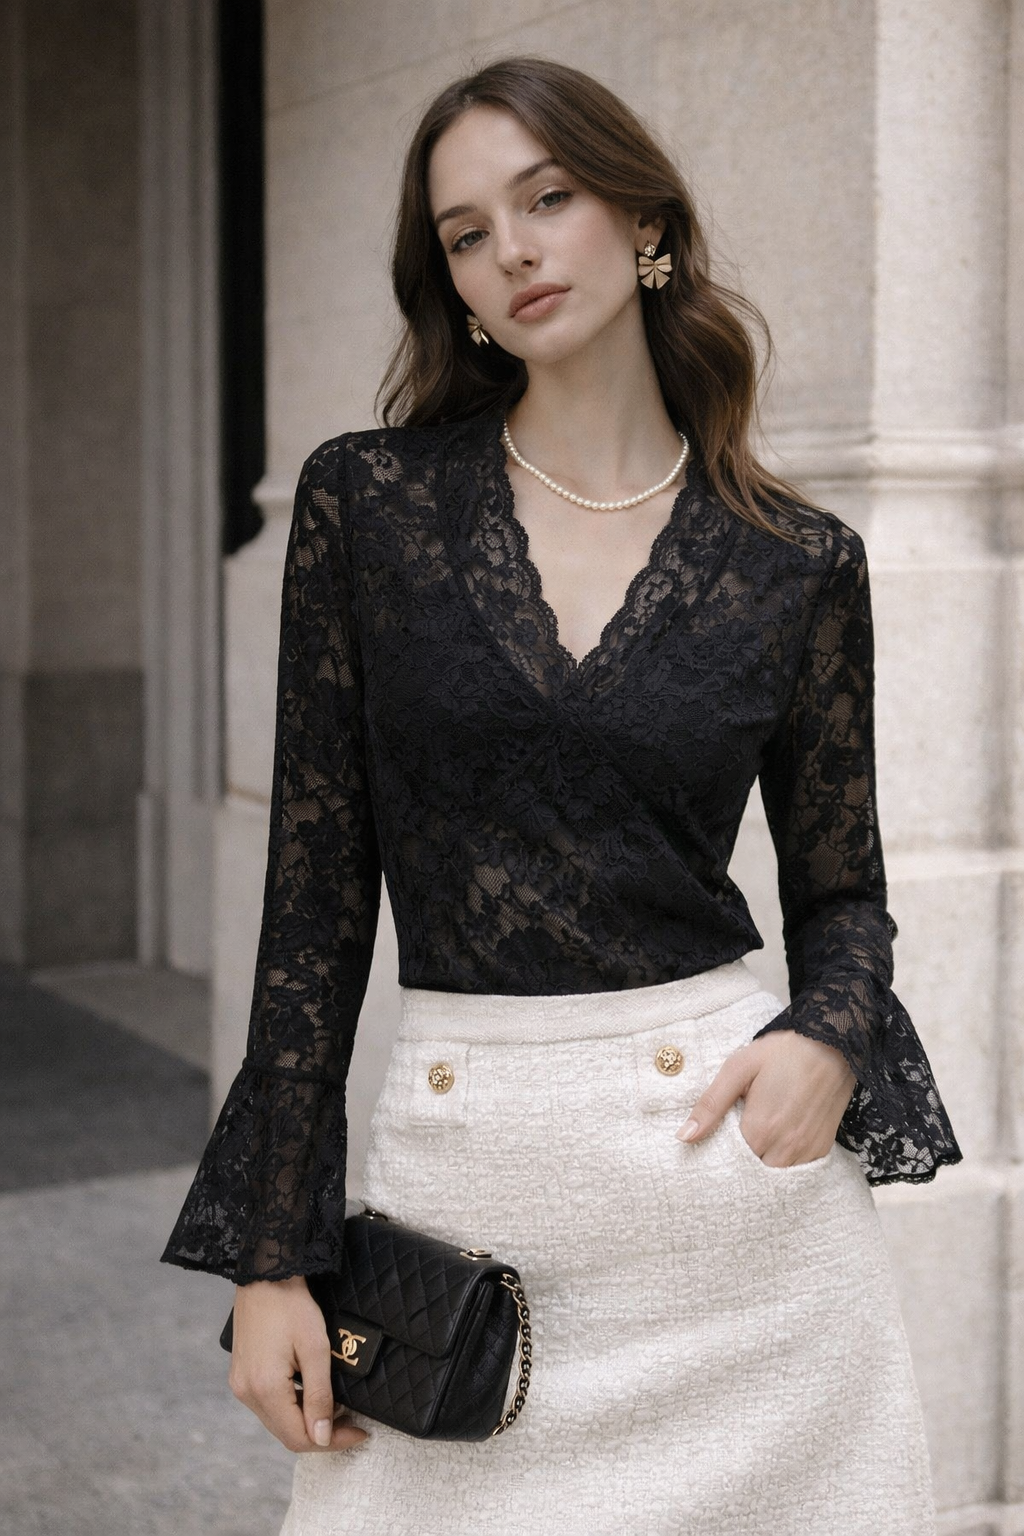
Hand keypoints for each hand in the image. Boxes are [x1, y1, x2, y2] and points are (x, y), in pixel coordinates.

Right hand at [228, 1275, 369, 1452]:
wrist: (265, 1273)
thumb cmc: (291, 1305)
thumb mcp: (315, 1348)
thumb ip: (319, 1396)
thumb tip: (322, 1437)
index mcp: (264, 1389)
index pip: (298, 1437)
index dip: (331, 1442)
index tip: (359, 1433)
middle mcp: (246, 1393)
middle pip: (286, 1434)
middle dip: (321, 1434)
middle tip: (351, 1423)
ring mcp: (241, 1384)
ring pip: (277, 1421)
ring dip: (306, 1421)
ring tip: (336, 1408)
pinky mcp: (241, 1375)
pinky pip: (268, 1405)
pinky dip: (291, 1407)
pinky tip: (310, 1395)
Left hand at [676, 1028, 856, 1165]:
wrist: (833, 1044)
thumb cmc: (782, 1053)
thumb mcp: (739, 1068)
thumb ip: (711, 1105)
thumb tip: (684, 1137)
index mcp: (760, 1129)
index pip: (731, 1165)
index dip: (720, 1160)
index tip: (715, 1149)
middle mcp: (786, 1147)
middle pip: (754, 1177)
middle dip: (741, 1168)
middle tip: (734, 1146)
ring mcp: (807, 1151)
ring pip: (777, 1178)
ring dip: (763, 1167)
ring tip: (755, 1144)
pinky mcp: (823, 1149)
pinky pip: (797, 1172)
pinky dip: (784, 1165)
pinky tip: (776, 1145)